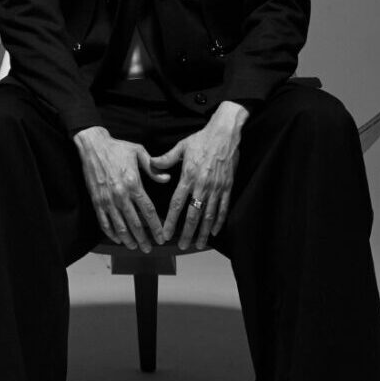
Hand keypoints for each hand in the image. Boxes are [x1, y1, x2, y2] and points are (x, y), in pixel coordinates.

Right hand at [73, 126, 165, 249]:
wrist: (93, 146)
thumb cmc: (118, 148)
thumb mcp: (139, 152)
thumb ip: (153, 168)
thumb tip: (167, 179)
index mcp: (134, 184)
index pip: (148, 211)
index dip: (156, 227)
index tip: (162, 237)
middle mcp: (120, 195)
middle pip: (135, 223)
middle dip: (143, 239)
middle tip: (149, 249)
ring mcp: (107, 200)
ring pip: (119, 226)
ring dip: (128, 239)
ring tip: (135, 247)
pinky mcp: (97, 201)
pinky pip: (104, 221)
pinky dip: (111, 232)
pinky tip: (117, 239)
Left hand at [150, 102, 246, 249]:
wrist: (225, 134)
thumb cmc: (201, 139)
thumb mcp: (181, 147)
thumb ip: (166, 159)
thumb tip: (152, 165)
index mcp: (188, 177)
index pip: (177, 204)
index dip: (171, 221)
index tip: (166, 234)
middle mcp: (202, 185)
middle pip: (194, 215)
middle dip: (188, 232)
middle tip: (182, 246)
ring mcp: (216, 188)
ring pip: (210, 215)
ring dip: (204, 232)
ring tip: (199, 245)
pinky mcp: (227, 187)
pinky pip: (223, 207)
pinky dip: (219, 221)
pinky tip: (216, 231)